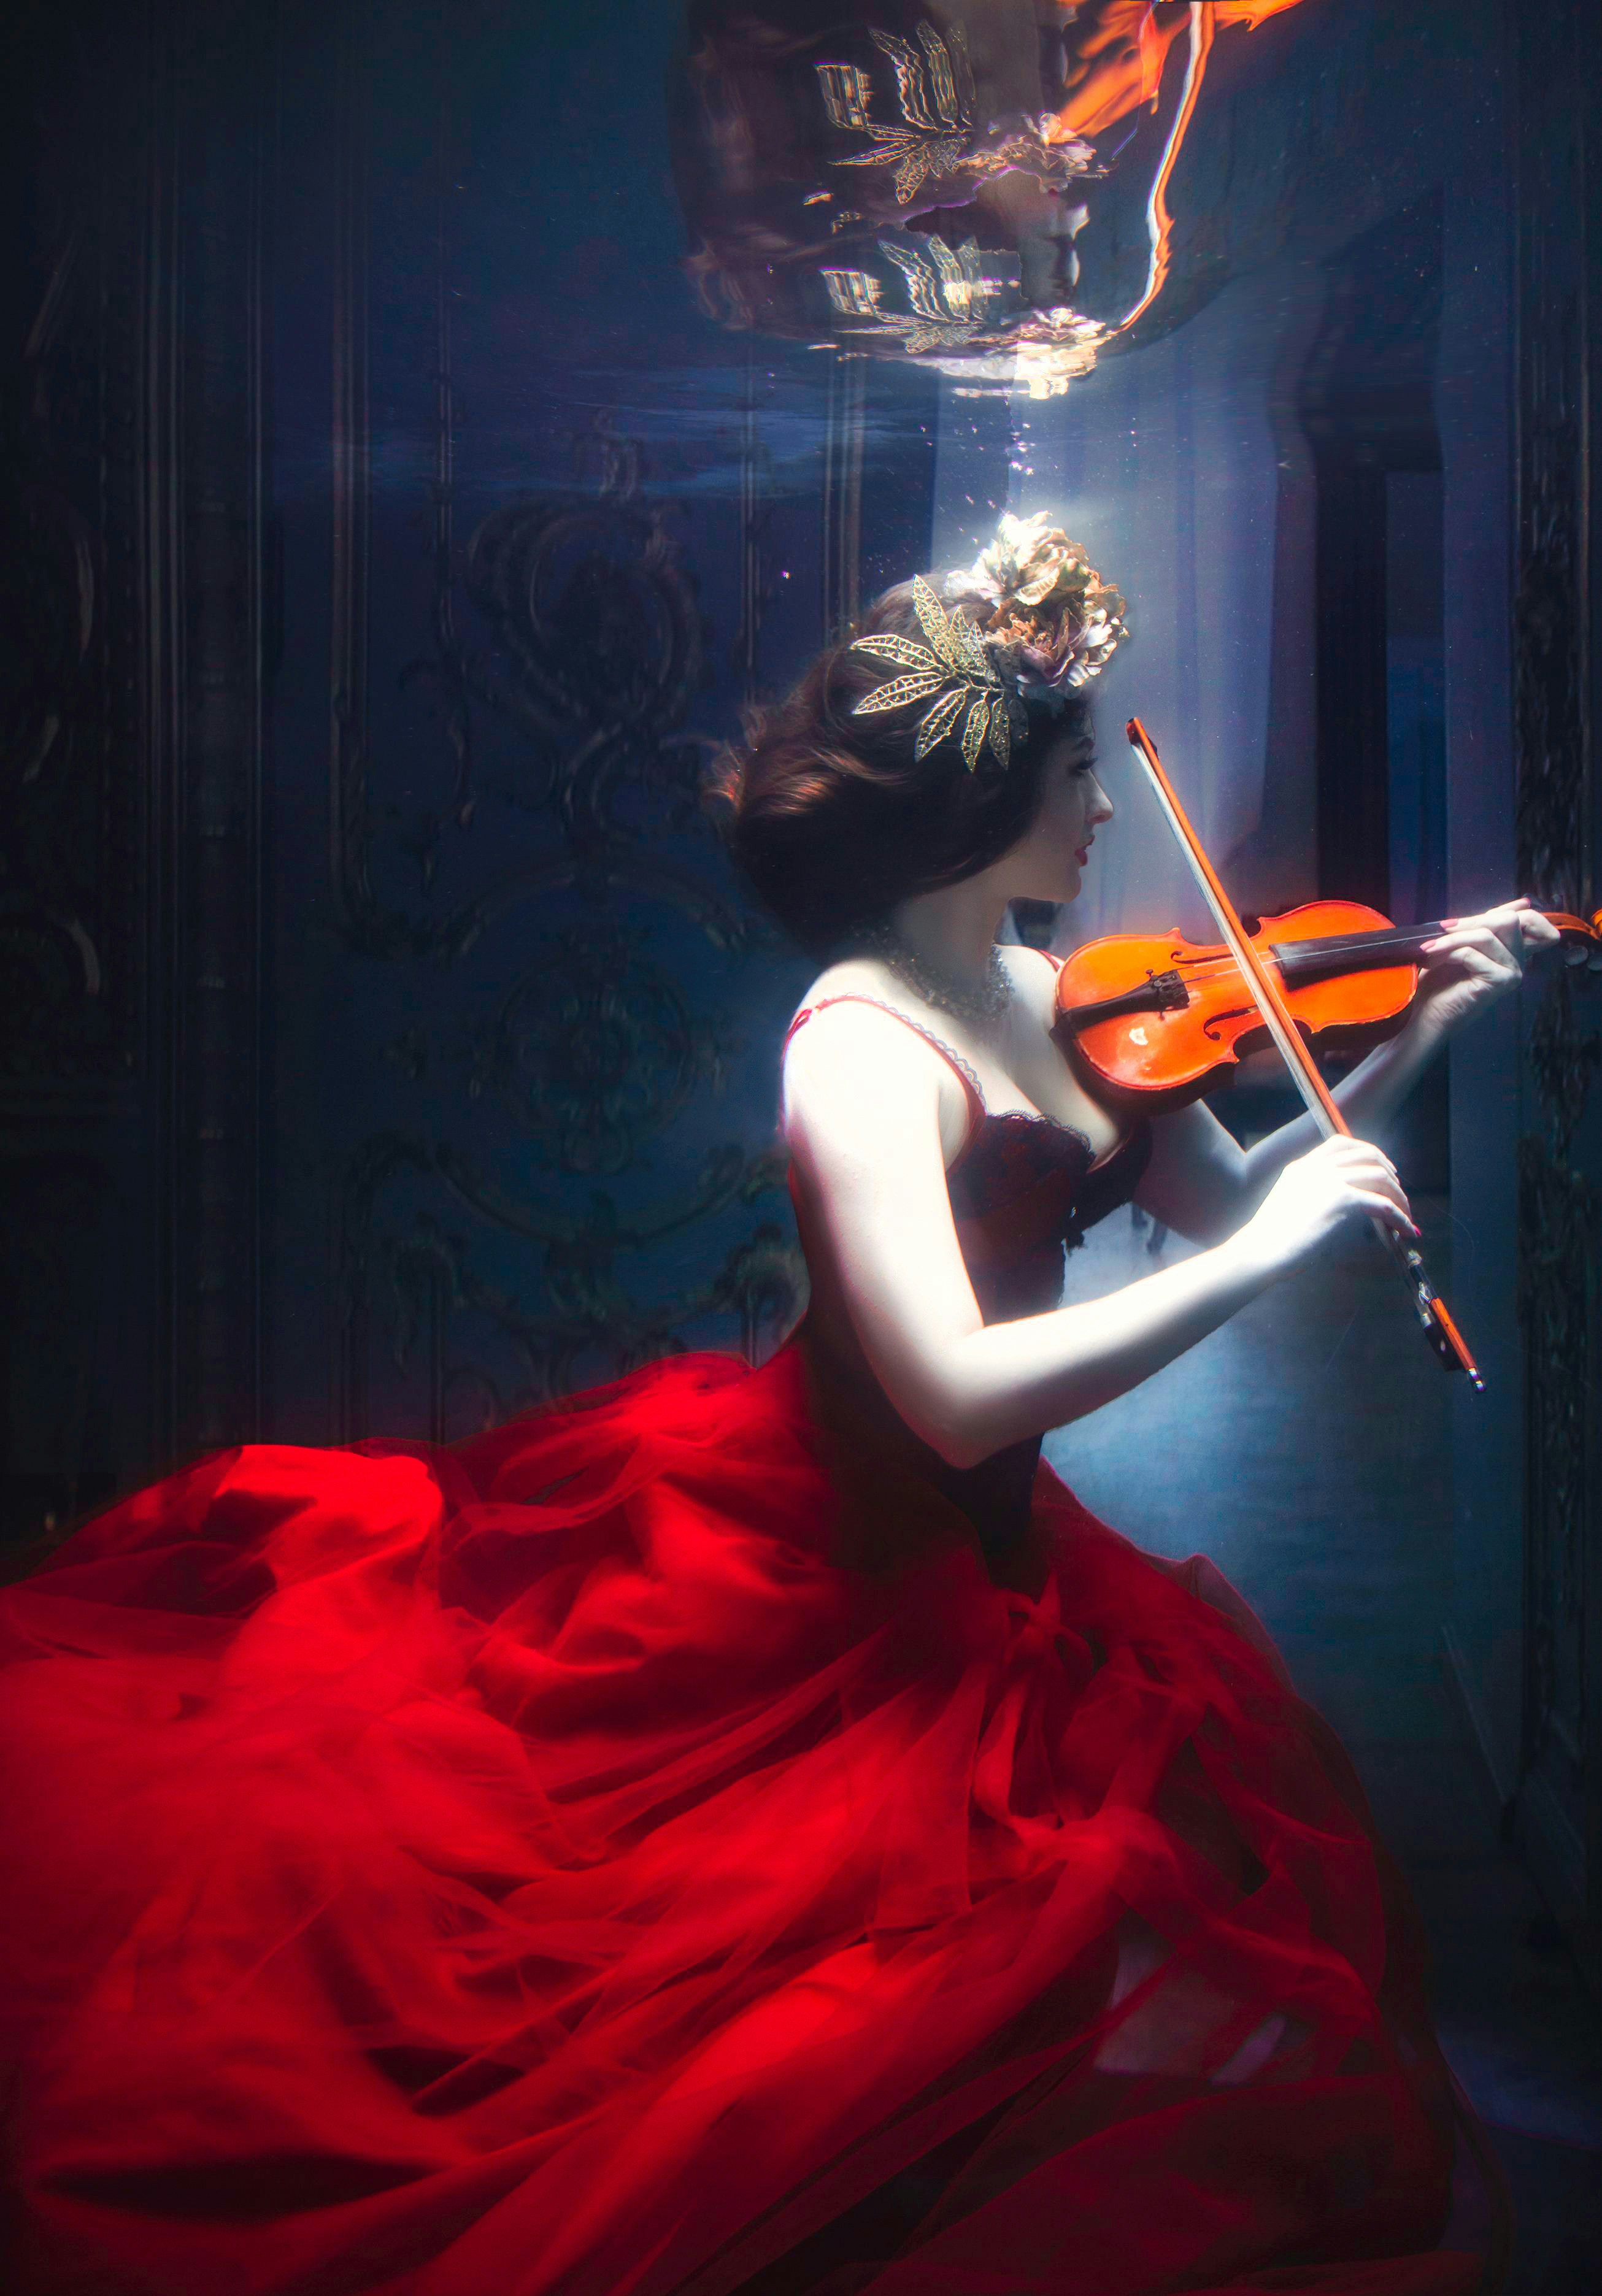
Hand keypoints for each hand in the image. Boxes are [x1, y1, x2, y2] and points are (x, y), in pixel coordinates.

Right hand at [1240, 1136, 1416, 1281]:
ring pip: (1380, 1177)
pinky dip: (1399, 1216)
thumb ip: (1311, 1193)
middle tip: (1398, 1191)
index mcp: (1303, 1165)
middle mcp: (1318, 1166)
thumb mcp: (1289, 1202)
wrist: (1262, 1248)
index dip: (1368, 1152)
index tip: (1381, 1167)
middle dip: (1389, 1172)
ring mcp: (1331, 1180)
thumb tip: (1339, 1203)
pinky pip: (1383, 1204)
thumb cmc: (1271, 1236)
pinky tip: (1405, 1229)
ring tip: (1405, 1214)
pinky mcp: (1343, 1200)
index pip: (1342, 1143)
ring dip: (1398, 1196)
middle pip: (1368, 1155)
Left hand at [1409, 898, 1559, 1040]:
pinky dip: (1447, 953)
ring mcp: (1512, 971)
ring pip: (1486, 936)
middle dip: (1469, 921)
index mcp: (1514, 948)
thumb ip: (1487, 923)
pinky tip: (1431, 961)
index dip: (1504, 909)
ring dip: (1451, 939)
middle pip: (1508, 920)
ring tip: (1429, 949)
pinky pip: (1472, 954)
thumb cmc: (1441, 978)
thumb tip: (1523, 901)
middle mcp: (1520, 960)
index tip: (1467, 920)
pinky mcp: (1500, 981)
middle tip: (1441, 930)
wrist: (1427, 1013)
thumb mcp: (1465, 941)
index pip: (1530, 918)